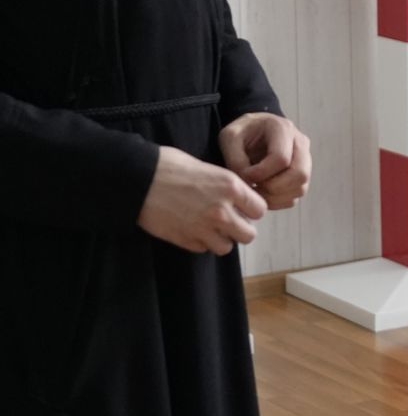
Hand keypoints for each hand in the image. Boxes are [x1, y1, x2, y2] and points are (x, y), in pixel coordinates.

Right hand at [138, 145, 267, 254]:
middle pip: (249, 235)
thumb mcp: (209, 168)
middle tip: (230, 221)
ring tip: (211, 228)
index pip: (260, 210)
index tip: (243, 207)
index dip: (252, 209)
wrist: (139, 180)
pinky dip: (201, 242)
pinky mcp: (185, 240)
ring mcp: (203, 228)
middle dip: (241, 229)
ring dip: (221, 239)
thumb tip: (239, 198)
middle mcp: (222, 211)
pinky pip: (203, 249)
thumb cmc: (171, 166)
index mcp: (231, 187)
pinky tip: (193, 229)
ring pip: (227, 247)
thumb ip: (227, 186)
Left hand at [219, 112, 311, 208]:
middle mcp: (300, 143)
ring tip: (256, 191)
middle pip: (300, 174)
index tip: (244, 175)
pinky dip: (278, 201)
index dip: (261, 173)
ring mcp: (305, 159)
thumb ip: (236, 160)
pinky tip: (263, 193)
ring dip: (276, 197)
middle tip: (254, 188)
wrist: (252, 131)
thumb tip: (248, 184)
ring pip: (300, 188)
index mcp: (283, 129)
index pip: (282, 158)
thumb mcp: (230, 138)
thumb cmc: (241, 134)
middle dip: (273, 188)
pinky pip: (296, 195)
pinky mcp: (302, 174)